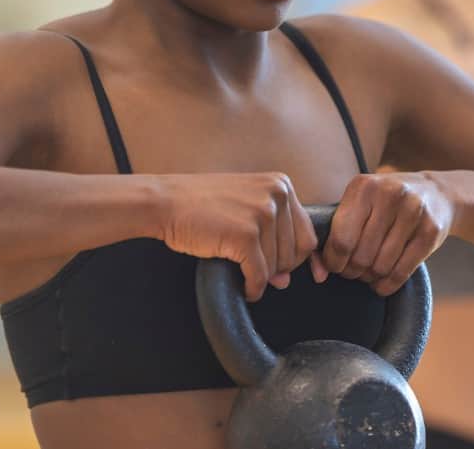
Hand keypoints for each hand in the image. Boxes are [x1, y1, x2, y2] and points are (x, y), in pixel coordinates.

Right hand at [155, 172, 316, 300]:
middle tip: (256, 271)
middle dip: (278, 269)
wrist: (166, 202)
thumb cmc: (202, 206)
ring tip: (243, 273)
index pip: (307, 234)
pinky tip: (243, 287)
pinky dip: (253, 288)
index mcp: (282, 185)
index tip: (285, 272)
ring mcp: (263, 213)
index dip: (296, 259)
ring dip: (262, 278)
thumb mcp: (246, 208)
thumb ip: (272, 238)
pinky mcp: (245, 235)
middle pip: (296, 252)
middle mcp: (277, 195)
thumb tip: (286, 280)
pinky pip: (259, 275)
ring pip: (278, 266)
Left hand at [319, 172, 453, 295]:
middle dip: (352, 271)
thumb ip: (334, 232)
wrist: (435, 192)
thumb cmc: (386, 203)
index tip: (335, 266)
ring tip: (369, 273)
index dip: (334, 261)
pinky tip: (382, 282)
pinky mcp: (431, 230)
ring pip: (381, 266)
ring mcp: (413, 212)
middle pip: (361, 255)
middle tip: (353, 271)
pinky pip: (402, 272)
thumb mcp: (360, 203)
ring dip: (370, 278)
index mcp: (364, 187)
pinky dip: (388, 285)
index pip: (341, 238)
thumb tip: (319, 273)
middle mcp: (389, 195)